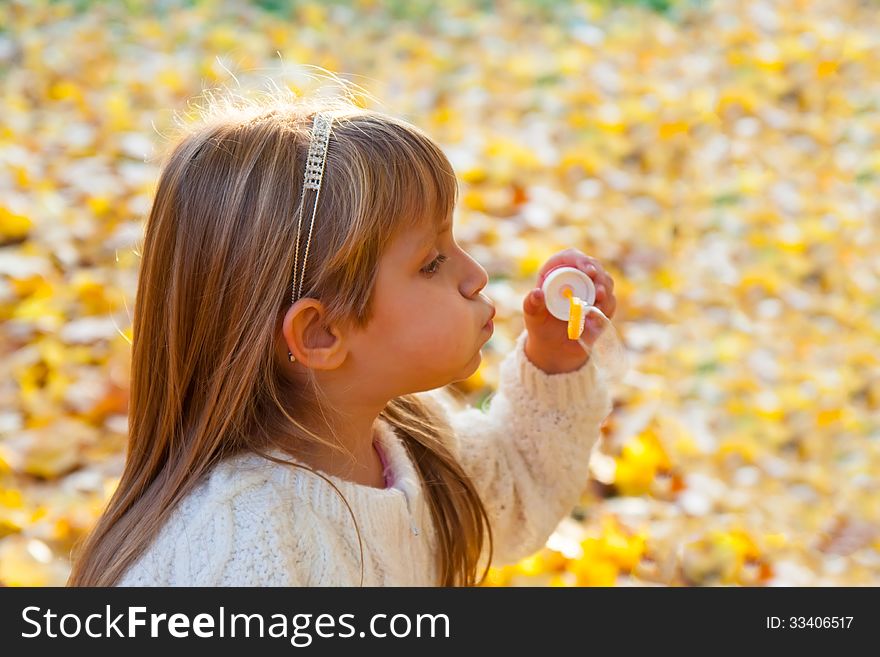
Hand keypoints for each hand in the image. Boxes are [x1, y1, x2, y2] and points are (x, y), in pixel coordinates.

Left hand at [522, 248, 616, 373]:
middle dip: (599, 275)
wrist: (553, 345)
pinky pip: (610, 302)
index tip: (588, 270)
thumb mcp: (532, 314)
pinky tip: (597, 316)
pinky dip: (606, 307)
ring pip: (606, 282)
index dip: (581, 260)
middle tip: (598, 290)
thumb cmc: (540, 324)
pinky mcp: (601, 305)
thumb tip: (537, 293)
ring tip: (599, 301)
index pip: (571, 257)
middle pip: (594, 266)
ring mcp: (591, 290)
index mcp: (557, 271)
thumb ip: (531, 303)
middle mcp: (577, 277)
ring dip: (605, 291)